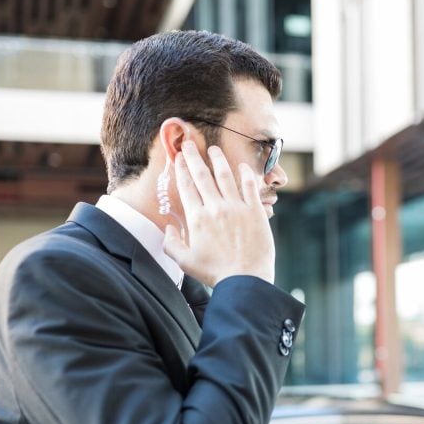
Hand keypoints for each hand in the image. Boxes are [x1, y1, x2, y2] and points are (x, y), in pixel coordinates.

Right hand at [162, 142, 274, 286]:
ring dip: (218, 160)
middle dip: (194, 157)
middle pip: (202, 175)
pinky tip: (242, 166)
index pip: (186, 187)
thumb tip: (167, 228)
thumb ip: (171, 243)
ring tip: (214, 149)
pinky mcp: (255, 211)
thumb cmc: (214, 272)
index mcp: (197, 218)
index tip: (178, 157)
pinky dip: (246, 174)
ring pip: (225, 176)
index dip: (181, 169)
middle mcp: (215, 208)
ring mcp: (237, 208)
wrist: (245, 279)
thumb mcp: (185, 261)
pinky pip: (250, 187)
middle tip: (190, 144)